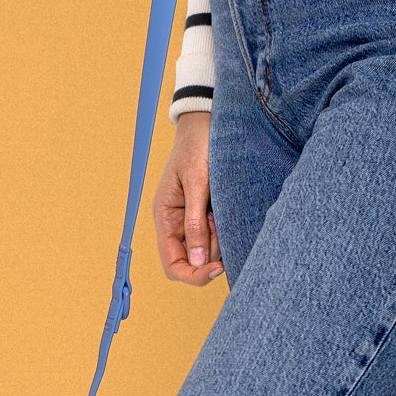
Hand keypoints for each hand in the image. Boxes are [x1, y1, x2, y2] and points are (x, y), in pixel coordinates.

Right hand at [153, 110, 223, 284]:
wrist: (209, 120)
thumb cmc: (197, 146)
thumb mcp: (196, 183)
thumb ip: (195, 223)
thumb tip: (197, 261)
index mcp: (165, 218)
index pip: (173, 265)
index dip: (193, 274)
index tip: (218, 269)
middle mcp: (178, 224)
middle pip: (194, 261)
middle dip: (213, 254)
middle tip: (227, 229)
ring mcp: (195, 219)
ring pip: (211, 249)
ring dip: (223, 238)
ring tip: (226, 207)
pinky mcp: (211, 212)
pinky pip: (221, 233)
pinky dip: (229, 228)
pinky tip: (230, 208)